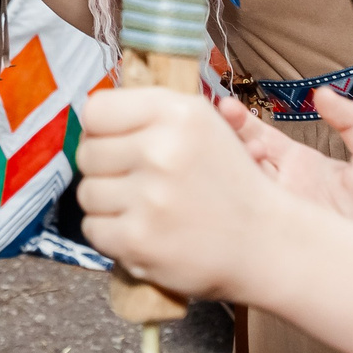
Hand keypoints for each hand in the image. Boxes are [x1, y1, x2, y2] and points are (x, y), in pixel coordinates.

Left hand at [74, 87, 295, 300]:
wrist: (266, 241)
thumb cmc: (228, 179)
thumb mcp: (201, 123)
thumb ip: (147, 111)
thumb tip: (89, 115)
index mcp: (176, 113)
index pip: (95, 110)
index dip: (100, 129)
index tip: (116, 142)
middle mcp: (161, 150)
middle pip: (86, 153)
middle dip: (105, 168)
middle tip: (136, 180)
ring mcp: (149, 198)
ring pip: (86, 193)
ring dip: (108, 203)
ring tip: (143, 207)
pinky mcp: (138, 241)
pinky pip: (92, 230)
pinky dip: (111, 234)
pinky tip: (142, 230)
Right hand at [219, 88, 352, 247]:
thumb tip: (321, 92)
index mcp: (300, 164)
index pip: (260, 136)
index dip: (240, 121)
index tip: (227, 106)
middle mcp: (282, 186)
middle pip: (240, 158)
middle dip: (226, 141)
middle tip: (226, 129)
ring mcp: (278, 213)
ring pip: (240, 187)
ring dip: (231, 169)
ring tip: (243, 155)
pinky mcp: (278, 238)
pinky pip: (248, 220)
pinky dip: (235, 205)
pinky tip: (234, 191)